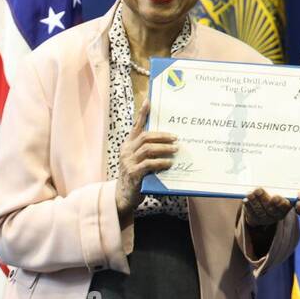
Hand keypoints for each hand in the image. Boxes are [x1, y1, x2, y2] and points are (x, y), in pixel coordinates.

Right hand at [115, 100, 176, 218]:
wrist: (123, 196)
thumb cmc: (136, 176)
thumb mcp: (140, 161)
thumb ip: (148, 151)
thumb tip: (169, 143)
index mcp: (128, 145)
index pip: (136, 126)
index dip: (142, 114)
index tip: (149, 101)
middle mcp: (126, 151)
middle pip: (145, 136)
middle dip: (162, 135)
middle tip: (175, 137)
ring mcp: (128, 162)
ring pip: (148, 149)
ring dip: (164, 148)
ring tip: (175, 149)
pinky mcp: (133, 174)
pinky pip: (149, 164)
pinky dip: (161, 162)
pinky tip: (169, 163)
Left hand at [243, 188, 291, 227]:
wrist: (264, 206)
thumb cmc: (274, 193)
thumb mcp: (278, 190)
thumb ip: (277, 187)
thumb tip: (275, 176)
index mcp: (285, 207)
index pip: (284, 206)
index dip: (280, 203)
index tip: (274, 197)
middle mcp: (277, 214)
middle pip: (271, 209)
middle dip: (264, 199)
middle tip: (258, 190)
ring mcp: (266, 218)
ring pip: (260, 211)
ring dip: (254, 202)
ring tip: (250, 194)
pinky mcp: (256, 219)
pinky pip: (252, 214)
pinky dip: (248, 207)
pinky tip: (246, 200)